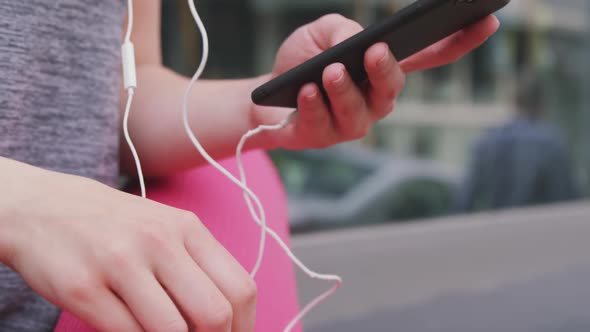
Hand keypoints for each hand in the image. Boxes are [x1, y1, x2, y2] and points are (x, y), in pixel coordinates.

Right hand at [1, 161, 255, 331]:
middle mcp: (158, 241)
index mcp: (186, 228)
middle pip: (214, 315)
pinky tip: (131, 330)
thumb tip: (228, 319)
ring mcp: (120, 263)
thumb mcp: (164, 229)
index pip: (239, 289)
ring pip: (172, 331)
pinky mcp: (83, 288)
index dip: (244, 328)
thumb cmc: (113, 226)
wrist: (43, 207)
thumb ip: (197, 267)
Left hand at [252, 14, 499, 149]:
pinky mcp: (321, 137)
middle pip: (393, 89)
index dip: (459, 42)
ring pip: (359, 113)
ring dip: (346, 91)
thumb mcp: (319, 34)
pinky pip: (323, 124)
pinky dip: (315, 106)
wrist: (266, 96)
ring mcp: (350, 123)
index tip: (487, 20)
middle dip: (385, 71)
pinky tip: (308, 91)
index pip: (428, 58)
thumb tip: (358, 42)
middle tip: (375, 51)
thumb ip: (340, 31)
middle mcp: (374, 100)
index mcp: (382, 70)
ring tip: (331, 71)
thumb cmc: (302, 61)